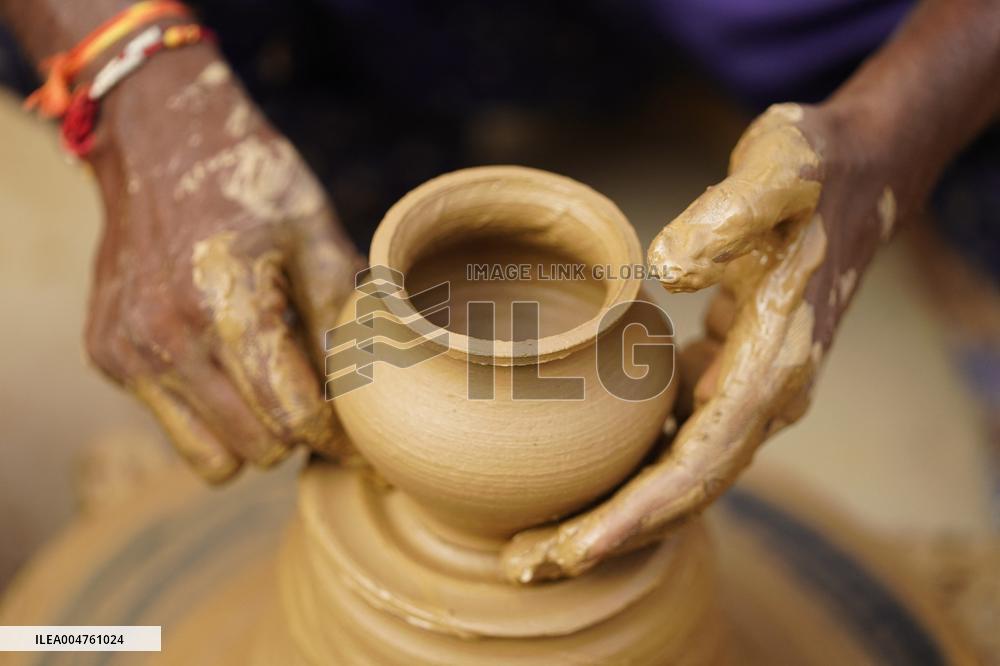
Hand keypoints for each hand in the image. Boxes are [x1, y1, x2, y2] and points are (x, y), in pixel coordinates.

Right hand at [83, 51, 361, 481]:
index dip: (339, 436)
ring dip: (252, 436)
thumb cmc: (251, 183)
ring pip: (213, 459)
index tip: (360, 438)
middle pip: (258, 448)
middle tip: (319, 404)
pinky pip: (174, 427)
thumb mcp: (316, 235)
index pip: (294, 415)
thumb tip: (369, 398)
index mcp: (227, 303)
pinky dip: (210, 413)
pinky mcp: (105, 356)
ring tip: (272, 387)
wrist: (159, 141)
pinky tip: (225, 362)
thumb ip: (340, 320)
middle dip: (298, 435)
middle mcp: (166, 337)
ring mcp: (128, 351)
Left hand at [502, 102, 897, 582]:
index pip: (702, 463)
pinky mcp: (727, 375)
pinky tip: (579, 481)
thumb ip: (729, 216)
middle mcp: (764, 394)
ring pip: (677, 476)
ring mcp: (746, 390)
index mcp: (774, 363)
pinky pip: (676, 441)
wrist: (855, 176)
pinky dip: (630, 471)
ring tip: (537, 545)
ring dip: (613, 515)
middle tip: (528, 566)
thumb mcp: (781, 170)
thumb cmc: (813, 172)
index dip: (639, 513)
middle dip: (609, 536)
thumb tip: (668, 268)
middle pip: (683, 492)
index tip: (576, 549)